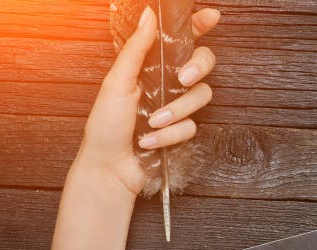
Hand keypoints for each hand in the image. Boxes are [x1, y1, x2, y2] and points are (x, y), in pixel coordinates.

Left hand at [76, 6, 219, 195]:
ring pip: (201, 96)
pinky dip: (169, 135)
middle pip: (203, 63)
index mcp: (150, 65)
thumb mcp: (117, 82)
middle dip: (199, 68)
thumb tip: (149, 14)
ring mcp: (176, 107)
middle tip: (184, 77)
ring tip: (152, 122)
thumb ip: (136, 48)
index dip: (199, 26)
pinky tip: (149, 141)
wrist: (110, 167)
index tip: (211, 17)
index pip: (181, 39)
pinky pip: (191, 126)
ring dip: (176, 111)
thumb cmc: (105, 125)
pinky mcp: (181, 131)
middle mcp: (167, 82)